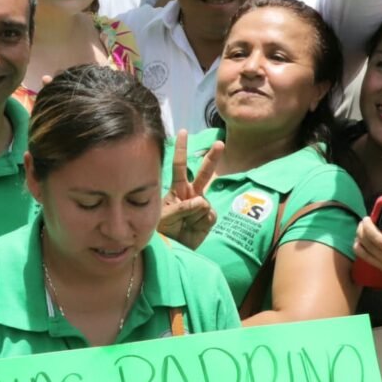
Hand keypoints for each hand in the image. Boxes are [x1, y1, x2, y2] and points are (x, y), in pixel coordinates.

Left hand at [158, 130, 223, 248]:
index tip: (182, 131)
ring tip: (183, 225)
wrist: (170, 250)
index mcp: (177, 189)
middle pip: (204, 172)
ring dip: (192, 214)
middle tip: (220, 144)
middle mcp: (191, 194)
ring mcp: (201, 206)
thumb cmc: (162, 231)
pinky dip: (200, 223)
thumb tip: (203, 201)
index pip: (179, 165)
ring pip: (203, 202)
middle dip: (212, 158)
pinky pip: (208, 216)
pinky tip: (193, 228)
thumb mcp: (164, 217)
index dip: (181, 148)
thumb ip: (181, 208)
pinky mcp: (208, 219)